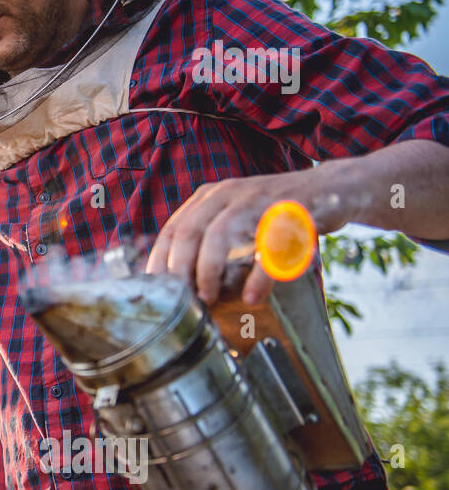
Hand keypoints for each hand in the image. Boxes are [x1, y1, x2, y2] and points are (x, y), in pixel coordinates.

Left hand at [145, 169, 351, 304]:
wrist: (331, 190)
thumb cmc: (275, 213)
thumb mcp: (235, 219)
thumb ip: (209, 240)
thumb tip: (182, 282)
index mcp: (210, 197)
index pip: (173, 229)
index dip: (160, 260)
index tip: (157, 291)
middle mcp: (228, 194)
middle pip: (190, 231)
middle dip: (181, 269)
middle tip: (182, 299)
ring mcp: (258, 199)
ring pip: (221, 233)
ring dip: (210, 269)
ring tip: (209, 298)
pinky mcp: (290, 211)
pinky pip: (269, 245)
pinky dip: (259, 275)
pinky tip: (252, 296)